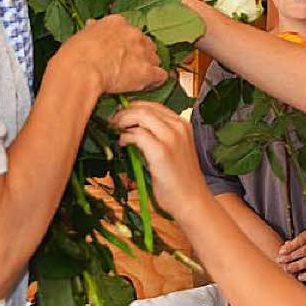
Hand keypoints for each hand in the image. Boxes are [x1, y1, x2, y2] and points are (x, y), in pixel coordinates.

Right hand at [53, 14, 165, 96]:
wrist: (81, 70)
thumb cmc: (75, 55)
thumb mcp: (81, 34)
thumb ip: (92, 30)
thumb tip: (92, 25)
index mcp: (117, 22)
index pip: (129, 31)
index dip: (127, 43)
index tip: (122, 52)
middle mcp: (133, 33)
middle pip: (146, 44)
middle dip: (141, 54)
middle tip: (131, 67)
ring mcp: (142, 51)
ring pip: (154, 59)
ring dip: (148, 67)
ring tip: (139, 79)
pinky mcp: (147, 70)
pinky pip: (160, 75)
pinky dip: (157, 81)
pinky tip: (150, 85)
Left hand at [112, 101, 208, 218]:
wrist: (192, 200)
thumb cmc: (181, 179)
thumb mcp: (174, 150)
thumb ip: (158, 136)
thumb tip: (132, 129)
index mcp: (183, 124)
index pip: (154, 106)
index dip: (135, 107)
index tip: (121, 113)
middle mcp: (178, 126)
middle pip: (145, 108)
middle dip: (125, 112)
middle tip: (113, 121)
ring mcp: (171, 137)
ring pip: (141, 116)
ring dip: (123, 121)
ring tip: (115, 129)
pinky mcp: (161, 151)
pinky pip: (137, 135)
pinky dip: (126, 137)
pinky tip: (122, 143)